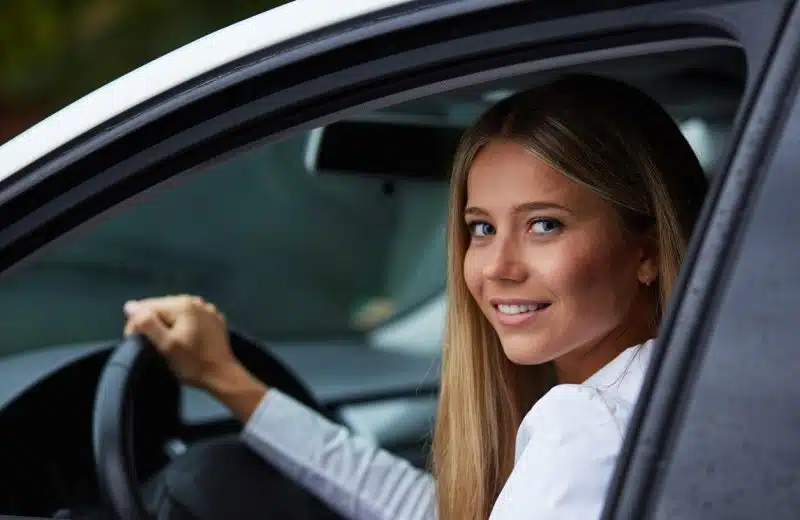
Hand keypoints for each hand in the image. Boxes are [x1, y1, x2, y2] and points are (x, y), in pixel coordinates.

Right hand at [122, 295, 237, 389]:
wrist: (222, 376)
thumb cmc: (193, 363)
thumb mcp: (166, 345)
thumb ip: (147, 324)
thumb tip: (130, 306)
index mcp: (183, 304)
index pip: (147, 306)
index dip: (136, 323)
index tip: (134, 341)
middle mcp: (196, 301)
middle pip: (162, 307)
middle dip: (151, 323)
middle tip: (148, 344)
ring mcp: (207, 309)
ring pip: (176, 312)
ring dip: (166, 324)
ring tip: (164, 343)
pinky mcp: (214, 320)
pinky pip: (190, 318)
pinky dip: (182, 326)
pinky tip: (182, 340)